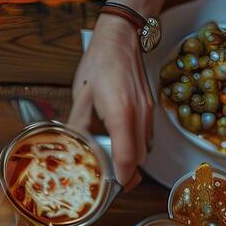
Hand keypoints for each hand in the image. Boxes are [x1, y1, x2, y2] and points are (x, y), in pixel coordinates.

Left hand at [67, 15, 151, 188]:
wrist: (121, 38)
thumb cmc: (100, 62)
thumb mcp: (81, 96)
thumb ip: (78, 126)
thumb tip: (74, 149)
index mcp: (120, 112)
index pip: (126, 155)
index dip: (121, 176)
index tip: (112, 186)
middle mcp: (139, 114)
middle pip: (139, 158)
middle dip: (126, 173)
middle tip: (108, 179)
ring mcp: (148, 112)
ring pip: (145, 149)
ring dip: (131, 160)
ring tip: (113, 164)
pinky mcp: (150, 109)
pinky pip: (146, 137)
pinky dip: (135, 146)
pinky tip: (120, 144)